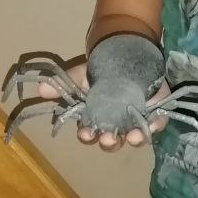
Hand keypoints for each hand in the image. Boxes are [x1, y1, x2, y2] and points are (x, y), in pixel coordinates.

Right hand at [39, 65, 168, 151]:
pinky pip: (157, 125)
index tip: (85, 132)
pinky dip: (155, 126)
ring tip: (132, 137)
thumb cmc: (103, 71)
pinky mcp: (156, 114)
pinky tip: (152, 125)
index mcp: (95, 119)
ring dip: (133, 140)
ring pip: (134, 138)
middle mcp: (116, 125)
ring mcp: (137, 121)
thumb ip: (65, 83)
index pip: (89, 134)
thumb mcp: (82, 74)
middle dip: (109, 142)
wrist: (129, 55)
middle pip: (111, 142)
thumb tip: (41, 89)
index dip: (86, 135)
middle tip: (108, 138)